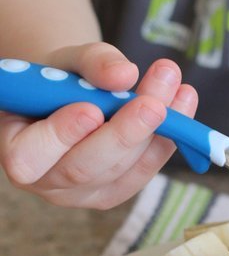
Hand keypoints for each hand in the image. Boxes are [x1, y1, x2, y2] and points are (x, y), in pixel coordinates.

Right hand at [0, 43, 197, 207]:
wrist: (71, 99)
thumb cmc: (59, 82)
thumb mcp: (67, 62)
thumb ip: (91, 62)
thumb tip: (124, 74)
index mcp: (17, 151)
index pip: (29, 157)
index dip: (60, 136)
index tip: (90, 109)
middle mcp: (46, 181)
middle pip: (84, 168)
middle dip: (123, 134)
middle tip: (153, 103)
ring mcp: (82, 194)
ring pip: (120, 171)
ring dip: (155, 130)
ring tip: (174, 86)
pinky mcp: (114, 192)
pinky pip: (144, 172)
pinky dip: (168, 139)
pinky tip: (184, 103)